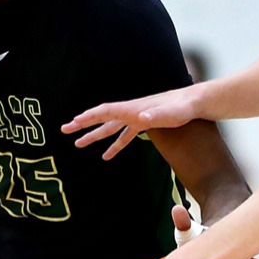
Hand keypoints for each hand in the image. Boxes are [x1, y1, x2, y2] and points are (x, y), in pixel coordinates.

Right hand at [63, 85, 200, 159]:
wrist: (194, 103)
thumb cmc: (183, 108)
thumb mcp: (170, 113)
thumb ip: (156, 115)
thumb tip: (142, 118)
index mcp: (133, 108)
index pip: (106, 112)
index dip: (89, 117)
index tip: (73, 123)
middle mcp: (131, 111)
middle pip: (102, 119)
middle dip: (83, 125)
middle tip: (64, 130)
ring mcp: (136, 118)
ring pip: (110, 128)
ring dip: (94, 136)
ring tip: (78, 144)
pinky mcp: (143, 124)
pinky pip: (124, 136)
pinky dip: (115, 145)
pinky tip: (107, 156)